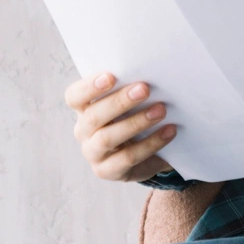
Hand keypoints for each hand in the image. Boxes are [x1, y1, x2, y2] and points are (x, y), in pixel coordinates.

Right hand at [63, 72, 177, 181]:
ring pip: (107, 139)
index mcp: (83, 109)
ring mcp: (93, 153)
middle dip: (119, 102)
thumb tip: (150, 72)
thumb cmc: (133, 116)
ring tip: (161, 110)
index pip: (74, 96)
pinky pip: (127, 158)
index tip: (111, 76)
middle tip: (144, 89)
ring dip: (136, 123)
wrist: (145, 152)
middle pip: (93, 116)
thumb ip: (129, 88)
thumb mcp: (129, 102)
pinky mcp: (107, 171)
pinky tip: (169, 131)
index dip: (89, 87)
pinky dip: (150, 144)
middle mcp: (82, 131)